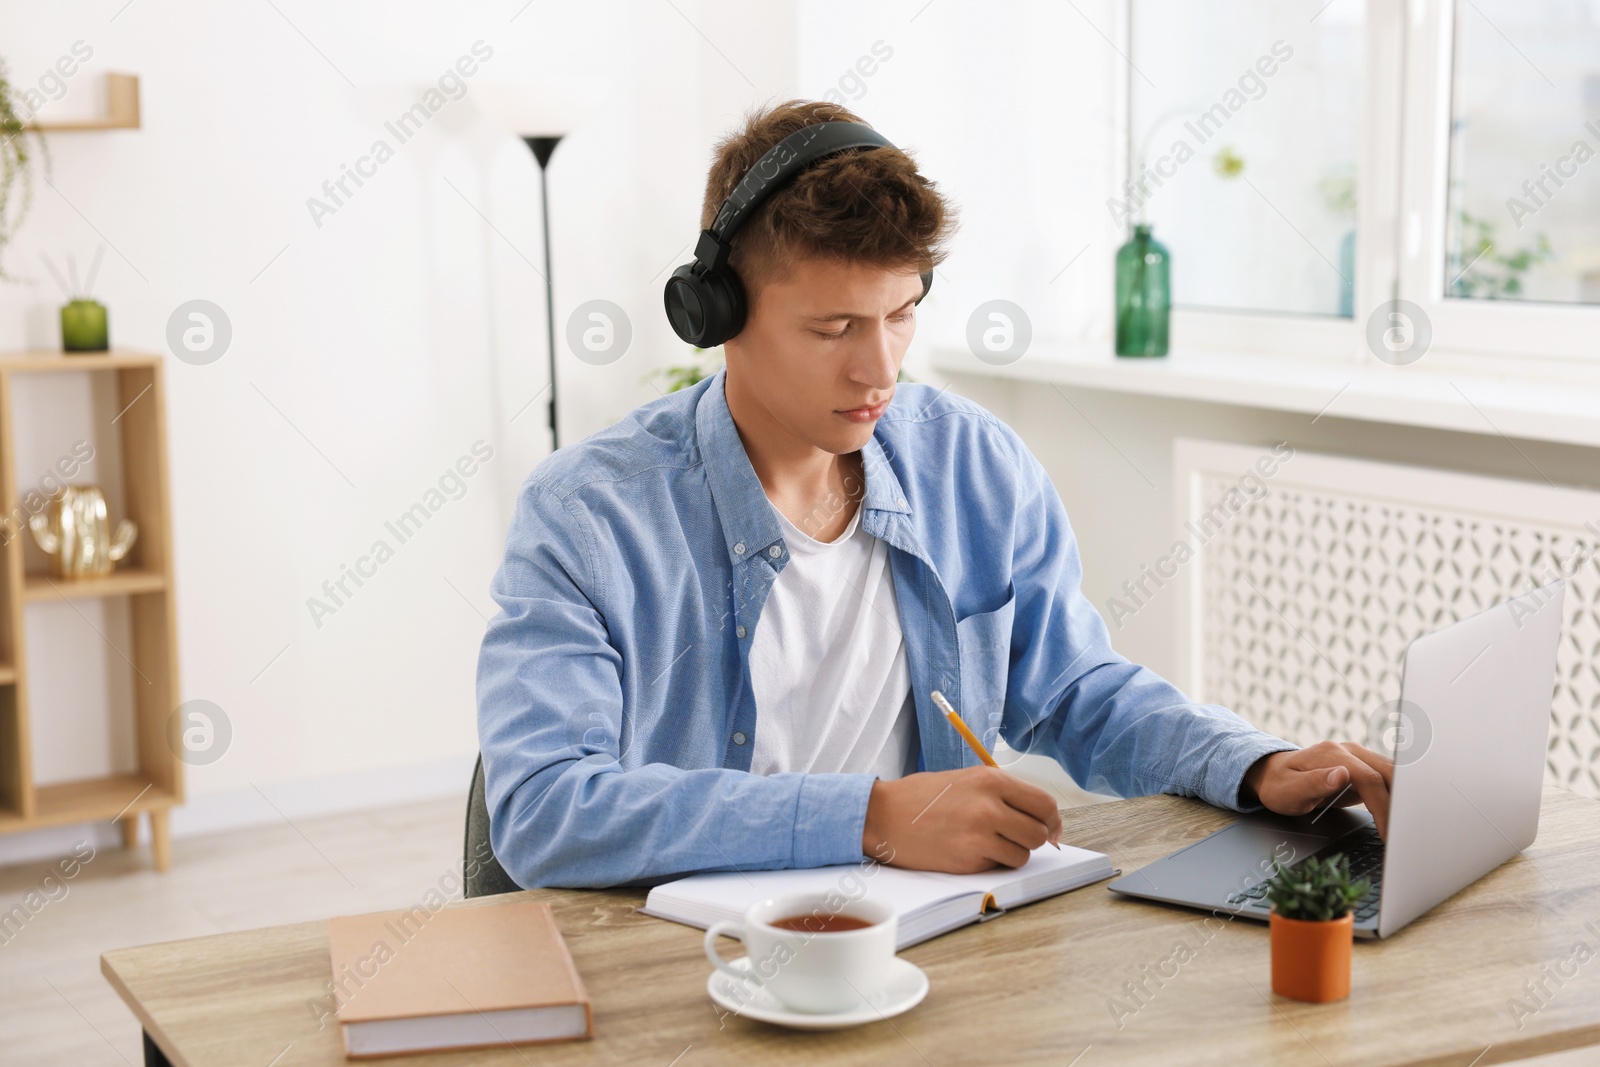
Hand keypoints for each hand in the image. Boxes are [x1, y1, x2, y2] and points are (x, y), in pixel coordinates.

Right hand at [861, 766, 1062, 873]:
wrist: (884, 815)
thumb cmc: (923, 797)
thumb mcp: (967, 780)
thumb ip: (1003, 794)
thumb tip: (1041, 819)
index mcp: (992, 781)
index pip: (1044, 804)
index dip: (1053, 821)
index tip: (1051, 829)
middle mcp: (989, 806)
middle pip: (1039, 833)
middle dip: (1032, 839)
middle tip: (1015, 837)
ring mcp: (979, 835)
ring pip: (1023, 855)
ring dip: (1011, 853)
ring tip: (987, 842)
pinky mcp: (967, 860)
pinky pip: (998, 867)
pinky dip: (990, 863)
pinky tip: (968, 850)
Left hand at [1241, 741, 1393, 837]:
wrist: (1273, 775)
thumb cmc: (1279, 785)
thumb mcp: (1289, 790)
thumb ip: (1315, 782)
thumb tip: (1342, 775)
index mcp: (1332, 754)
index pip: (1369, 780)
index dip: (1383, 807)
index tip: (1388, 833)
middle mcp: (1349, 751)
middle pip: (1389, 773)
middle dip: (1401, 803)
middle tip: (1407, 834)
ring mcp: (1358, 758)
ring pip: (1393, 774)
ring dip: (1403, 798)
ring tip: (1409, 827)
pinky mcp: (1363, 768)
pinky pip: (1387, 779)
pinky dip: (1397, 796)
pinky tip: (1401, 816)